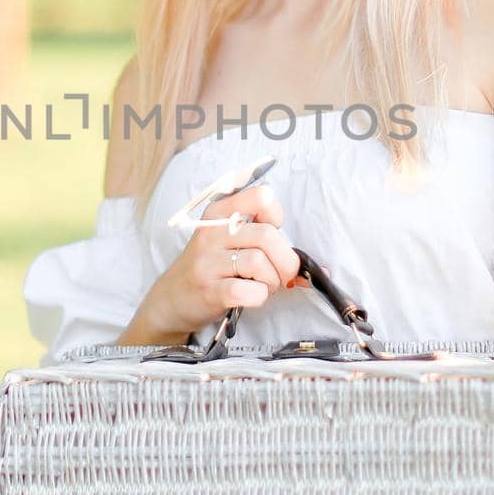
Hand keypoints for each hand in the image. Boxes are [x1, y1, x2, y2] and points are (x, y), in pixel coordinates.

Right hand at [144, 181, 304, 338]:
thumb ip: (269, 244)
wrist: (172, 298)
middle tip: (281, 275)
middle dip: (285, 261)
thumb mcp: (231, 243)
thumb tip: (320, 270)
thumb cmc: (213, 268)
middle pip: (268, 236)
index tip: (273, 234)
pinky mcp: (208, 289)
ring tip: (262, 286)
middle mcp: (211, 232)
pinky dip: (259, 297)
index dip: (277, 219)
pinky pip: (248, 291)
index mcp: (219, 212)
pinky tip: (250, 297)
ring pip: (260, 263)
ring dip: (272, 281)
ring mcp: (207, 261)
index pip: (262, 197)